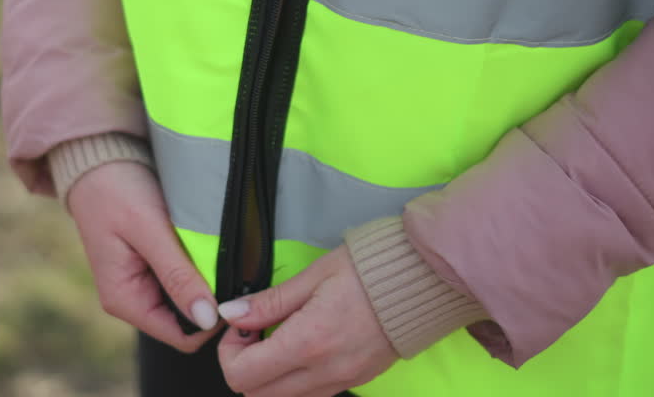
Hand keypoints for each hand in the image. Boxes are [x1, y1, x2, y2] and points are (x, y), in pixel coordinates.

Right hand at [67, 160, 220, 352]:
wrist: (97, 158)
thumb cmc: (116, 190)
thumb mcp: (149, 230)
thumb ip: (176, 275)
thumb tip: (207, 319)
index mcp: (124, 299)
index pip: (182, 337)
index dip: (213, 322)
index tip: (239, 293)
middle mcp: (132, 299)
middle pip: (188, 322)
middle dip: (213, 302)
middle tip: (238, 269)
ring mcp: (142, 283)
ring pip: (190, 300)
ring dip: (209, 282)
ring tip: (224, 254)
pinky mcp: (152, 266)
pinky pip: (185, 279)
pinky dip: (201, 267)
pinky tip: (209, 247)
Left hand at [217, 246, 395, 396]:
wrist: (424, 279)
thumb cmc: (371, 269)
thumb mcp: (313, 276)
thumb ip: (269, 302)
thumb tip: (232, 313)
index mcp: (308, 342)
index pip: (242, 376)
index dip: (229, 352)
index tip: (240, 325)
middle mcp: (324, 371)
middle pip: (257, 396)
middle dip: (244, 367)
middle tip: (254, 333)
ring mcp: (343, 380)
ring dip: (268, 377)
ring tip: (279, 339)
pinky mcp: (356, 380)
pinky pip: (312, 394)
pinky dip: (294, 379)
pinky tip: (301, 347)